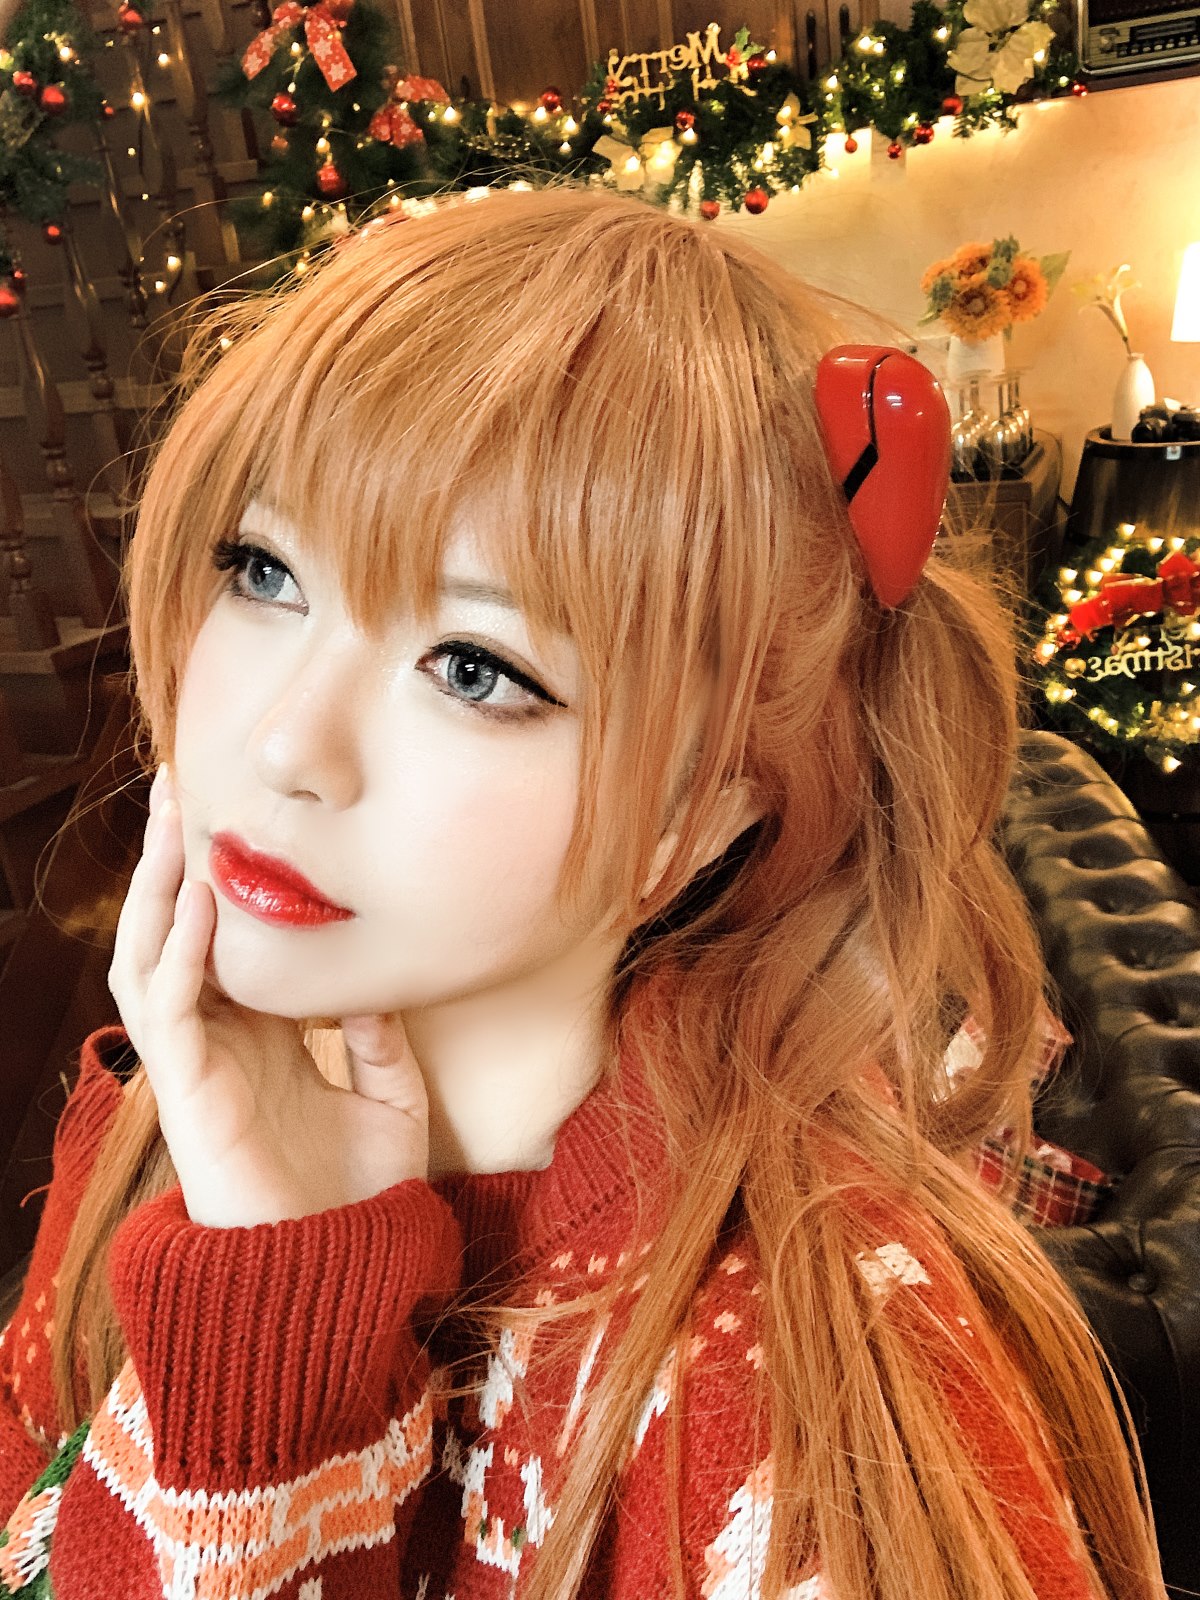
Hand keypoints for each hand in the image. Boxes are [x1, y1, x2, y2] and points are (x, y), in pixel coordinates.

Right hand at [108, 765, 430, 1227]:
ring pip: (152, 953)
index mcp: (261, 1036)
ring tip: (170, 816)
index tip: (245, 815)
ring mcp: (194, 1060)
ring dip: (157, 884)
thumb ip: (376, 1029)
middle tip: (182, 786)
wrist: (336, 1271)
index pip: (231, 940)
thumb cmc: (358, 1193)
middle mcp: (219, 1039)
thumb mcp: (389, 1092)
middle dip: (174, 859)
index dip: (230, 879)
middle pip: (177, 930)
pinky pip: (167, 1001)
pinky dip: (179, 945)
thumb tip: (375, 971)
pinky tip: (194, 895)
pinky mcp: (185, 1086)